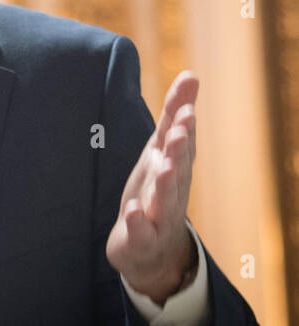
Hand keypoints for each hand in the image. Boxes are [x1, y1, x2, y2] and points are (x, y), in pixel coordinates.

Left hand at [106, 70, 198, 305]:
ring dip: (164, 183)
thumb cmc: (157, 191)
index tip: (187, 106)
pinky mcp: (141, 239)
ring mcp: (158, 217)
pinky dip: (138, 221)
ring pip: (164, 199)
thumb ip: (173, 115)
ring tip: (163, 165)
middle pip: (178, 169)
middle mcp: (172, 191)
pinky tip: (133, 210)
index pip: (181, 144)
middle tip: (179, 128)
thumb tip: (192, 74)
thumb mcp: (161, 151)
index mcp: (175, 167)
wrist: (150, 251)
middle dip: (179, 149)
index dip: (184, 126)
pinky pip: (140, 231)